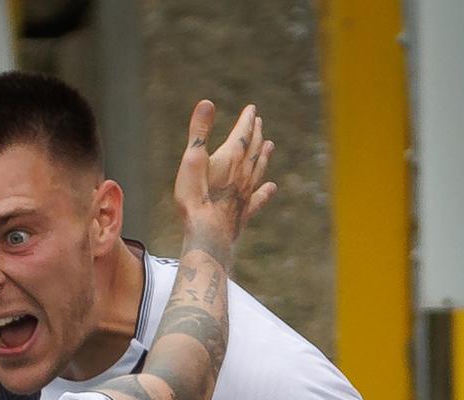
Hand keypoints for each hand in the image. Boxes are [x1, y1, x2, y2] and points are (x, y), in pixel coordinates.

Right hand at [172, 100, 275, 247]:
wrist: (208, 233)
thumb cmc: (196, 197)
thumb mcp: (192, 159)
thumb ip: (199, 131)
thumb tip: (206, 102)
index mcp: (231, 158)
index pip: (242, 133)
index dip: (247, 120)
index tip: (252, 109)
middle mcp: (243, 173)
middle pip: (253, 149)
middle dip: (256, 134)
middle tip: (259, 123)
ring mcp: (246, 193)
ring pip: (258, 170)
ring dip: (263, 156)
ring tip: (269, 146)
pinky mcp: (245, 212)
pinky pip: (259, 198)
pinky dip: (265, 191)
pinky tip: (271, 188)